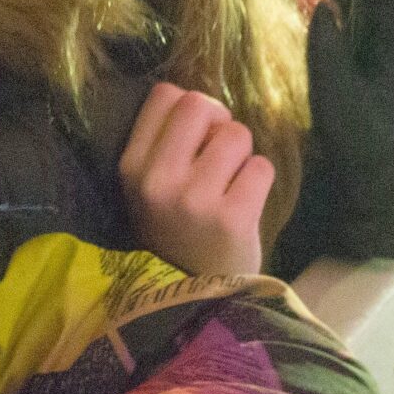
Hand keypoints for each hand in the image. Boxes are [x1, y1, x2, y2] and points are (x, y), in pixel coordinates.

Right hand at [119, 81, 274, 275]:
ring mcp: (195, 200)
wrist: (192, 299)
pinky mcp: (232, 219)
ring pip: (237, 134)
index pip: (164, 95)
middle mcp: (158, 180)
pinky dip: (259, 181)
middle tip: (220, 156)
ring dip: (242, 156)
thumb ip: (167, 145)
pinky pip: (262, 167)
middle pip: (200, 104)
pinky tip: (245, 205)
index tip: (197, 137)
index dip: (190, 109)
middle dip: (219, 123)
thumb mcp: (151, 189)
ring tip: (230, 187)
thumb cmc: (177, 233)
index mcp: (132, 167)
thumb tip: (208, 103)